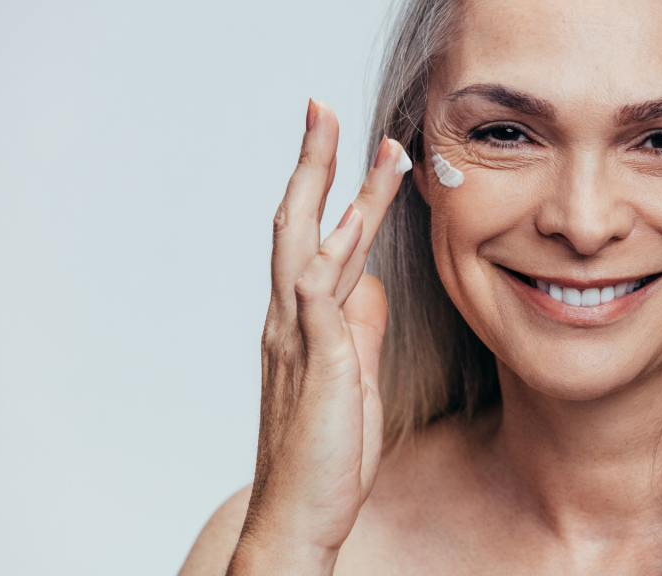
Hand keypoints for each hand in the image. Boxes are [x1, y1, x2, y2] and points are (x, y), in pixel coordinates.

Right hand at [227, 100, 409, 574]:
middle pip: (297, 224)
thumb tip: (371, 288)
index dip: (333, 190)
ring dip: (341, 192)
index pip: (314, 240)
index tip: (358, 150)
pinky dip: (335, 254)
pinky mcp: (313, 362)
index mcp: (302, 323)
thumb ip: (358, 330)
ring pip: (311, 246)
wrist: (298, 515)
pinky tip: (357, 220)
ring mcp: (296, 338)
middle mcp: (289, 320)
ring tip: (372, 146)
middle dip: (314, 163)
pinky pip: (320, 296)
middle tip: (325, 109)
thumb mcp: (352, 378)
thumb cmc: (325, 452)